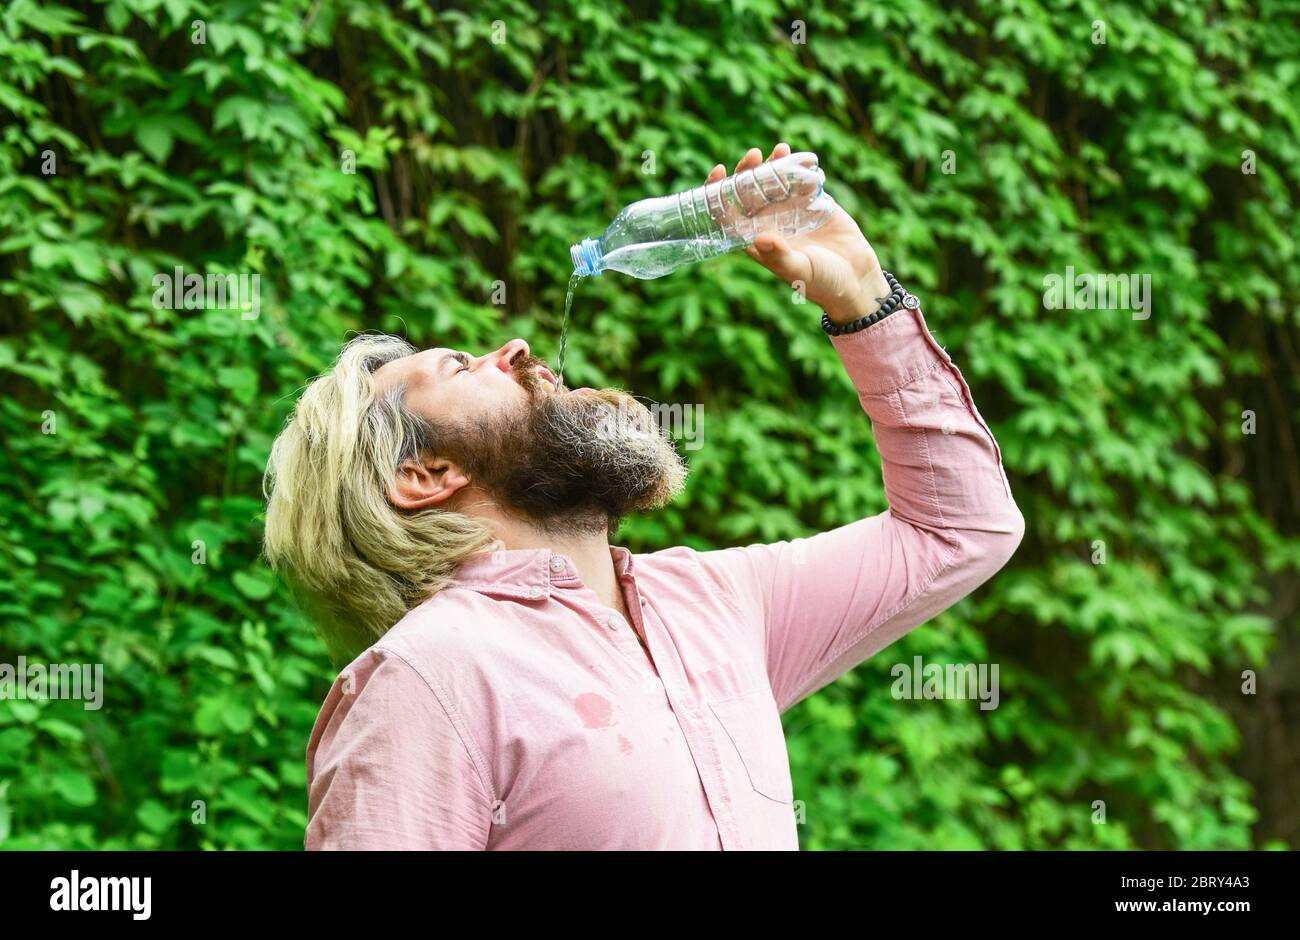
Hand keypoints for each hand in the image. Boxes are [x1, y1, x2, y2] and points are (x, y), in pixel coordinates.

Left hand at [706, 142, 890, 324]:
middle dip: (747, 171)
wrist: (855, 279)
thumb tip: (760, 238)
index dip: (718, 192)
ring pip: (774, 181)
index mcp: (756, 240)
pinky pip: (801, 180)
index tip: (719, 171)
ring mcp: (790, 211)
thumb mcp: (798, 271)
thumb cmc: (821, 283)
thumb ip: (779, 256)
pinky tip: (801, 157)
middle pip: (749, 191)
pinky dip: (799, 166)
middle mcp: (769, 223)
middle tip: (754, 155)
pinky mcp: (813, 203)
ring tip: (779, 149)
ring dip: (773, 164)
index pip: (728, 214)